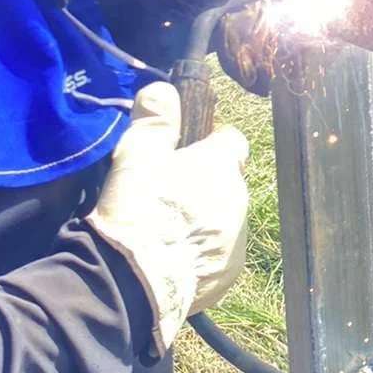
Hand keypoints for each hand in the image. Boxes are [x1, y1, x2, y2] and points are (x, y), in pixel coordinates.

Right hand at [86, 83, 249, 356]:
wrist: (134, 282)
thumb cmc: (138, 210)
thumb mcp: (137, 153)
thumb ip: (154, 117)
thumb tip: (164, 90)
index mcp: (221, 166)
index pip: (232, 140)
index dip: (211, 142)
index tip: (188, 150)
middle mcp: (238, 200)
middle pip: (227, 183)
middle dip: (205, 185)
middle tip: (167, 193)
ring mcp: (237, 241)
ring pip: (225, 220)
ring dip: (204, 220)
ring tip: (166, 230)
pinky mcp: (228, 275)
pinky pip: (219, 255)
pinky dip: (201, 253)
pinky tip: (172, 258)